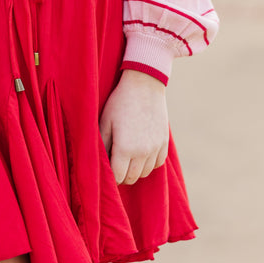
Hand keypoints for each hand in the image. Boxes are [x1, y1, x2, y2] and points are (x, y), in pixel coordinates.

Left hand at [99, 69, 168, 184]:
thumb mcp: (105, 121)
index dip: (110, 177)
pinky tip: (141, 153)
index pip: (118, 176)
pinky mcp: (164, 142)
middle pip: (132, 178)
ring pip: (145, 172)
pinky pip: (157, 163)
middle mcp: (142, 152)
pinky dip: (149, 163)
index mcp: (125, 148)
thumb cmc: (120, 102)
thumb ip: (101, 145)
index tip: (106, 170)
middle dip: (122, 176)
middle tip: (115, 166)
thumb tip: (99, 163)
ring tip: (127, 159)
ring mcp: (156, 148)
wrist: (144, 84)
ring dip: (135, 170)